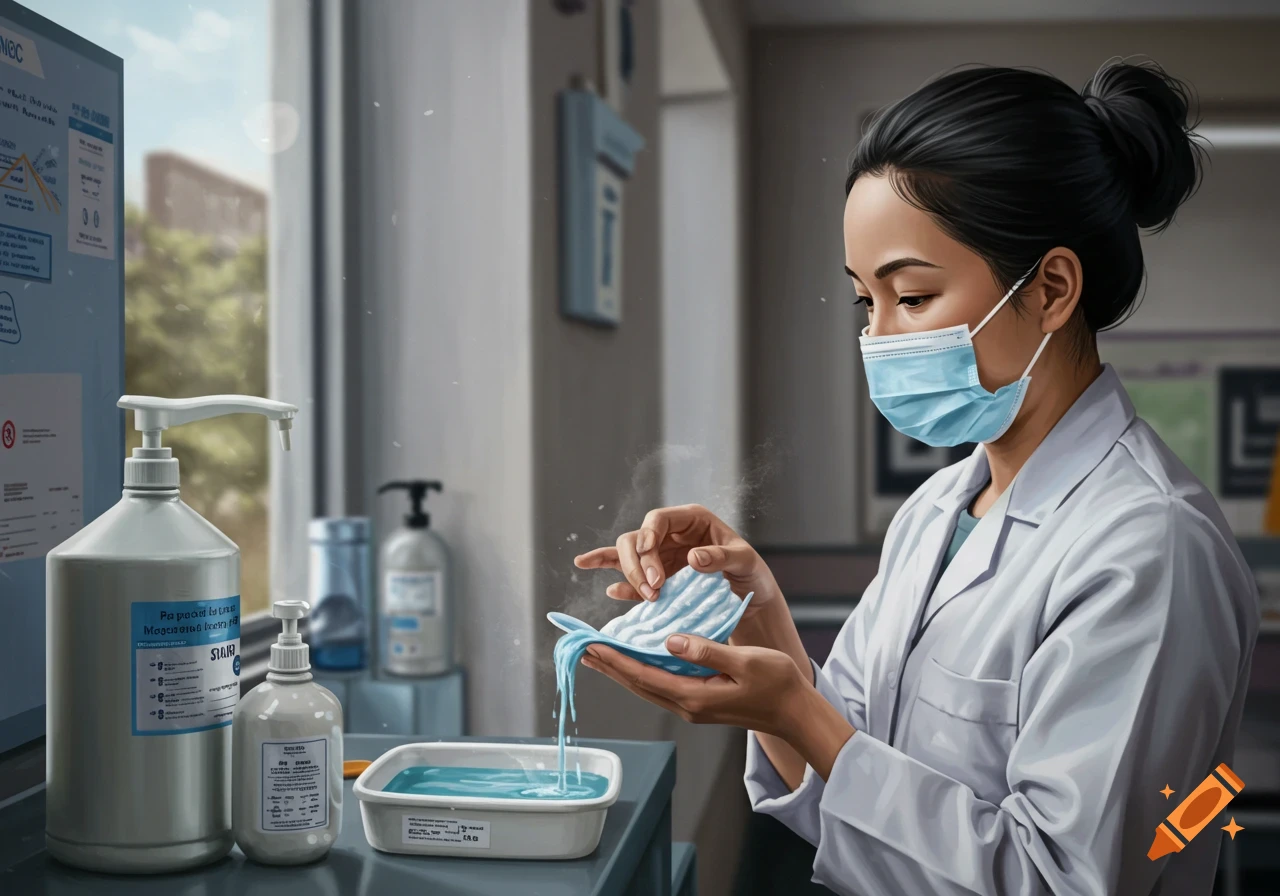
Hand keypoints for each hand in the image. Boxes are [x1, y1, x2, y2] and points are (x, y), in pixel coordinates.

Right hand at [573, 504, 780, 615]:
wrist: (751, 599)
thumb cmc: (751, 572)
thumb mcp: (744, 561)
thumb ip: (721, 556)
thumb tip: (692, 557)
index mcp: (691, 520)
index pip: (657, 520)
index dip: (648, 539)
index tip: (656, 573)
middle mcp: (671, 534)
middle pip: (636, 539)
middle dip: (637, 564)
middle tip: (654, 590)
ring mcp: (661, 556)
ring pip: (628, 555)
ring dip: (629, 575)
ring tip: (647, 597)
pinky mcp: (657, 578)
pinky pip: (629, 576)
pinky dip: (619, 582)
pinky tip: (613, 592)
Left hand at [582, 634, 804, 735]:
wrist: (796, 713)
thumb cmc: (777, 685)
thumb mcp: (745, 662)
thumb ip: (706, 651)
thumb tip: (671, 641)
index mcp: (694, 696)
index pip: (643, 675)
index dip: (615, 659)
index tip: (592, 645)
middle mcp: (687, 705)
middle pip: (637, 683)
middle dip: (609, 665)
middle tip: (583, 648)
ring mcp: (693, 706)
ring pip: (647, 686)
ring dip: (622, 669)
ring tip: (601, 653)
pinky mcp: (700, 702)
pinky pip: (661, 686)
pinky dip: (642, 672)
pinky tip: (637, 661)